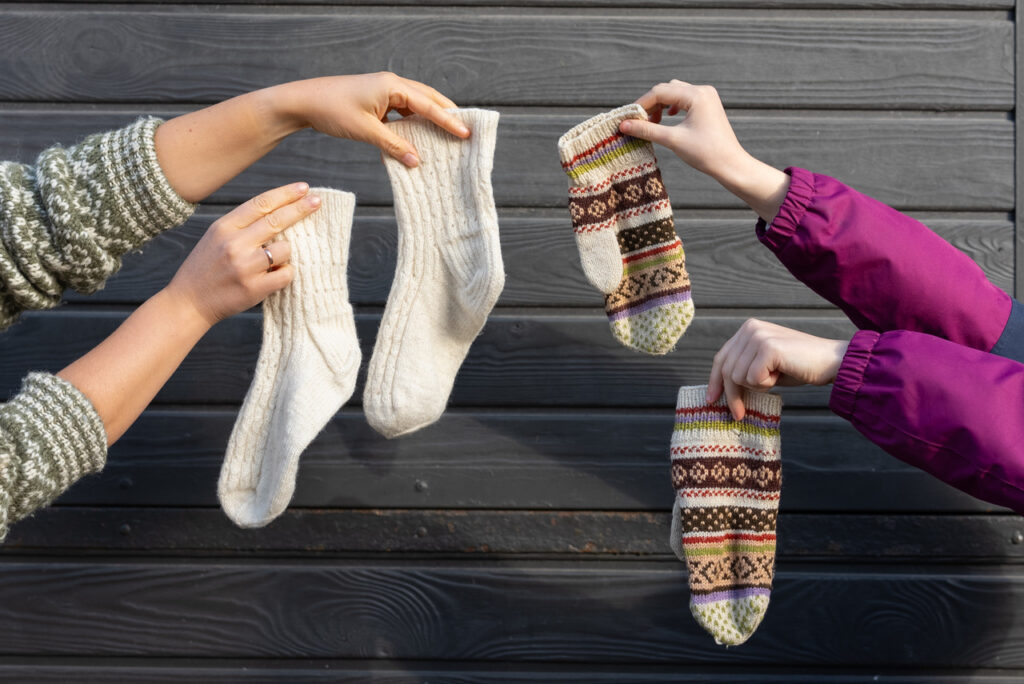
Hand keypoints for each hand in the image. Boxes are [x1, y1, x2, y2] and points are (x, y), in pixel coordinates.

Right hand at [164, 182, 320, 326]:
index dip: (285, 194)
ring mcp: (245, 266)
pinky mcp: (254, 287)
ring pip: (285, 249)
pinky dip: (285, 273)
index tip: (303, 188)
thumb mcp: (216, 237)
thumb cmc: (207, 267)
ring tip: (271, 263)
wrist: (189, 302)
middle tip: (317, 201)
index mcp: (224, 227)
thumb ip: (243, 225)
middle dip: (301, 208)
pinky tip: (273, 276)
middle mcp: (234, 243)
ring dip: (286, 254)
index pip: (261, 204)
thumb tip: (279, 210)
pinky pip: (286, 274)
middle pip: (277, 220)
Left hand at [272, 72, 470, 166]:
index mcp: (392, 86)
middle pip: (428, 98)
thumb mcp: (366, 131)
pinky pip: (402, 110)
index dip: (448, 120)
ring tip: (447, 134)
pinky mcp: (376, 99)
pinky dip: (413, 123)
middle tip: (466, 130)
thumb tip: (417, 161)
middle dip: (447, 114)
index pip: (428, 105)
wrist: (303, 102)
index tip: (466, 133)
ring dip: (431, 119)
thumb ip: (394, 146)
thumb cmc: (331, 111)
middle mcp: (391, 84)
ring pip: (416, 104)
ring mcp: (384, 90)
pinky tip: (417, 138)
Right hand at [618, 80, 789, 221]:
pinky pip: (684, 99)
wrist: (731, 164)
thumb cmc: (706, 153)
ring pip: (675, 93)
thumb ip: (647, 130)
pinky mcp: (708, 105)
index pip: (660, 92)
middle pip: (667, 90)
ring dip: (661, 105)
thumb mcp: (673, 140)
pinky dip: (672, 106)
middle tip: (638, 121)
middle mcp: (703, 91)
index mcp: (696, 95)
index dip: (641, 104)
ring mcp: (707, 97)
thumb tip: (624, 125)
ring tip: (652, 122)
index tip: (628, 117)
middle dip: (650, 104)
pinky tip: (668, 118)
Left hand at [708, 318, 849, 419]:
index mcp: (748, 329)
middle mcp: (750, 328)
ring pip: (738, 376)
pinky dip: (767, 384)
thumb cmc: (800, 367)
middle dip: (733, 395)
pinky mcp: (768, 348)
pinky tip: (781, 374)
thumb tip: (720, 389)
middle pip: (726, 370)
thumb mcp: (765, 366)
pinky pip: (753, 379)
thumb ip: (744, 369)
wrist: (832, 362)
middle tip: (739, 414)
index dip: (714, 381)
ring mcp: (758, 336)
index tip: (711, 400)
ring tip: (776, 376)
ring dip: (757, 386)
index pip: (722, 358)